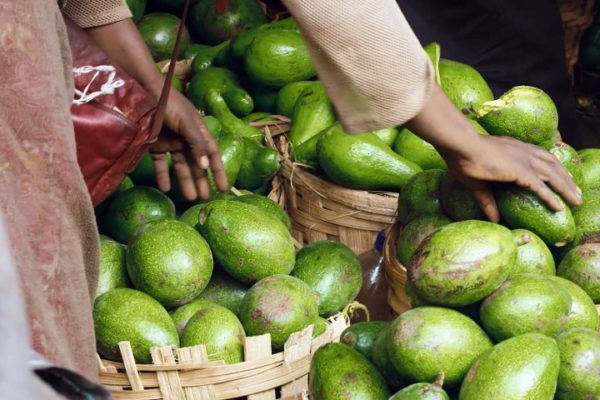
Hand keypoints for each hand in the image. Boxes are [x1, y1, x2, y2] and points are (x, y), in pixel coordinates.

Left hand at [149, 88, 228, 200]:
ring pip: (181, 166)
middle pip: (197, 164)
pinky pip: (161, 163)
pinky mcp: (155, 144)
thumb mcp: (187, 123)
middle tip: (205, 198)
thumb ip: (197, 144)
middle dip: (202, 181)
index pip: (212, 154)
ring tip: (189, 197)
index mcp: (199, 131)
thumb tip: (205, 166)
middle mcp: (187, 138)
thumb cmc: (169, 103)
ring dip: (185, 181)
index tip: (223, 188)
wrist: (143, 90)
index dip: (218, 171)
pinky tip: (166, 188)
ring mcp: (171, 142)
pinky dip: (163, 175)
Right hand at [442, 134, 581, 221]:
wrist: (461, 146)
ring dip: (566, 188)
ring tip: (576, 200)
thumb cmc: (464, 160)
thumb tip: (493, 219)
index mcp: (515, 149)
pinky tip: (559, 207)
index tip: (562, 175)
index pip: (542, 156)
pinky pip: (541, 187)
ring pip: (553, 175)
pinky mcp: (521, 171)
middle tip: (576, 191)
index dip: (554, 166)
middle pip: (554, 165)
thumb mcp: (478, 183)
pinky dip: (551, 197)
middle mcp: (524, 152)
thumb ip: (488, 201)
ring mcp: (524, 161)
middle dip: (566, 179)